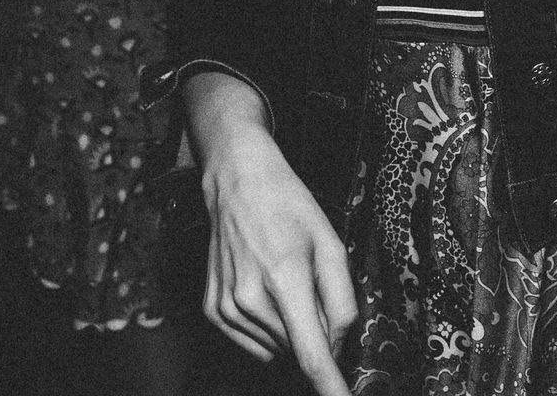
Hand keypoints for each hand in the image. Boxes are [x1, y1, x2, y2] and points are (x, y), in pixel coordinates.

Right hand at [194, 105, 356, 394]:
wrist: (237, 182)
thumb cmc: (288, 207)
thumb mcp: (331, 243)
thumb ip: (342, 300)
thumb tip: (339, 346)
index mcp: (285, 278)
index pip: (311, 352)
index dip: (330, 386)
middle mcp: (250, 298)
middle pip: (297, 349)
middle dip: (315, 331)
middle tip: (310, 286)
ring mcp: (227, 306)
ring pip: (277, 350)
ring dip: (291, 329)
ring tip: (284, 279)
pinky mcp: (214, 311)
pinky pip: (255, 344)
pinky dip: (269, 329)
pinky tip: (265, 290)